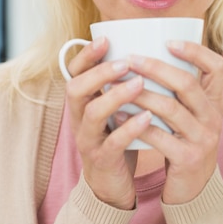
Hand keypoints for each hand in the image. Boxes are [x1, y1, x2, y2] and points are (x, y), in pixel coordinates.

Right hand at [64, 37, 151, 209]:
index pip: (74, 72)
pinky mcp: (102, 160)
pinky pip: (112, 143)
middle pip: (76, 89)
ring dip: (116, 96)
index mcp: (84, 102)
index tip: (104, 38)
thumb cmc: (118, 138)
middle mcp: (80, 118)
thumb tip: (146, 50)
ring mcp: (89, 140)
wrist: (111, 185)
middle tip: (126, 62)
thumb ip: (122, 85)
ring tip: (140, 84)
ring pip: (93, 114)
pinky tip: (148, 117)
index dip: (86, 55)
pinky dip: (129, 128)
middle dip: (100, 73)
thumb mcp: (115, 109)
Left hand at [125, 42, 222, 204]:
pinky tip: (116, 116)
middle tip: (131, 59)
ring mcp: (203, 139)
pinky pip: (159, 137)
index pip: (216, 66)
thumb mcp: (193, 115)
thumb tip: (151, 53)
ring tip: (118, 85)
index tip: (168, 41)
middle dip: (156, 68)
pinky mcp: (188, 159)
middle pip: (187, 83)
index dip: (195, 50)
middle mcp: (213, 117)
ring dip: (141, 95)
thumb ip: (180, 91)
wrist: (193, 188)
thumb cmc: (185, 142)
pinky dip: (136, 125)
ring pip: (170, 109)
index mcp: (215, 101)